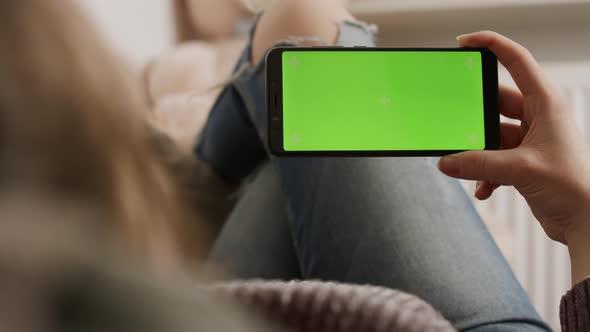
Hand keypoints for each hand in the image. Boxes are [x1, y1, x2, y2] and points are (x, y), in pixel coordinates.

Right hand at [437, 31, 589, 249]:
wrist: (587, 222)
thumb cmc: (573, 186)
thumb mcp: (520, 169)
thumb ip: (477, 164)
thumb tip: (444, 162)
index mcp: (545, 103)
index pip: (515, 60)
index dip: (490, 44)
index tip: (463, 43)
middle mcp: (538, 116)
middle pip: (494, 103)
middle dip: (473, 118)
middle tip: (453, 125)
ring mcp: (530, 139)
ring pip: (490, 135)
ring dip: (477, 154)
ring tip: (466, 167)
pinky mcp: (523, 160)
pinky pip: (493, 158)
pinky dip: (484, 173)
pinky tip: (484, 190)